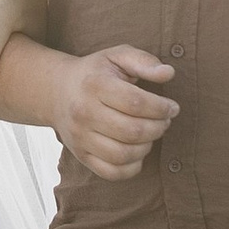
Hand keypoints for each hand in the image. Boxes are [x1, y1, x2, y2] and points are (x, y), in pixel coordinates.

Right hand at [46, 45, 177, 179]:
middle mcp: (83, 112)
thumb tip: (168, 73)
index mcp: (94, 85)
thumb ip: (144, 61)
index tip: (172, 107)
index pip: (136, 102)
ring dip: (147, 147)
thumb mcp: (117, 56)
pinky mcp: (80, 155)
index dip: (162, 108)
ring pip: (123, 154)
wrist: (56, 91)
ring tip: (150, 134)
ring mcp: (80, 137)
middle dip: (158, 128)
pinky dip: (132, 167)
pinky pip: (112, 172)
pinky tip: (137, 152)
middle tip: (164, 121)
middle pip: (132, 131)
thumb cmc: (96, 73)